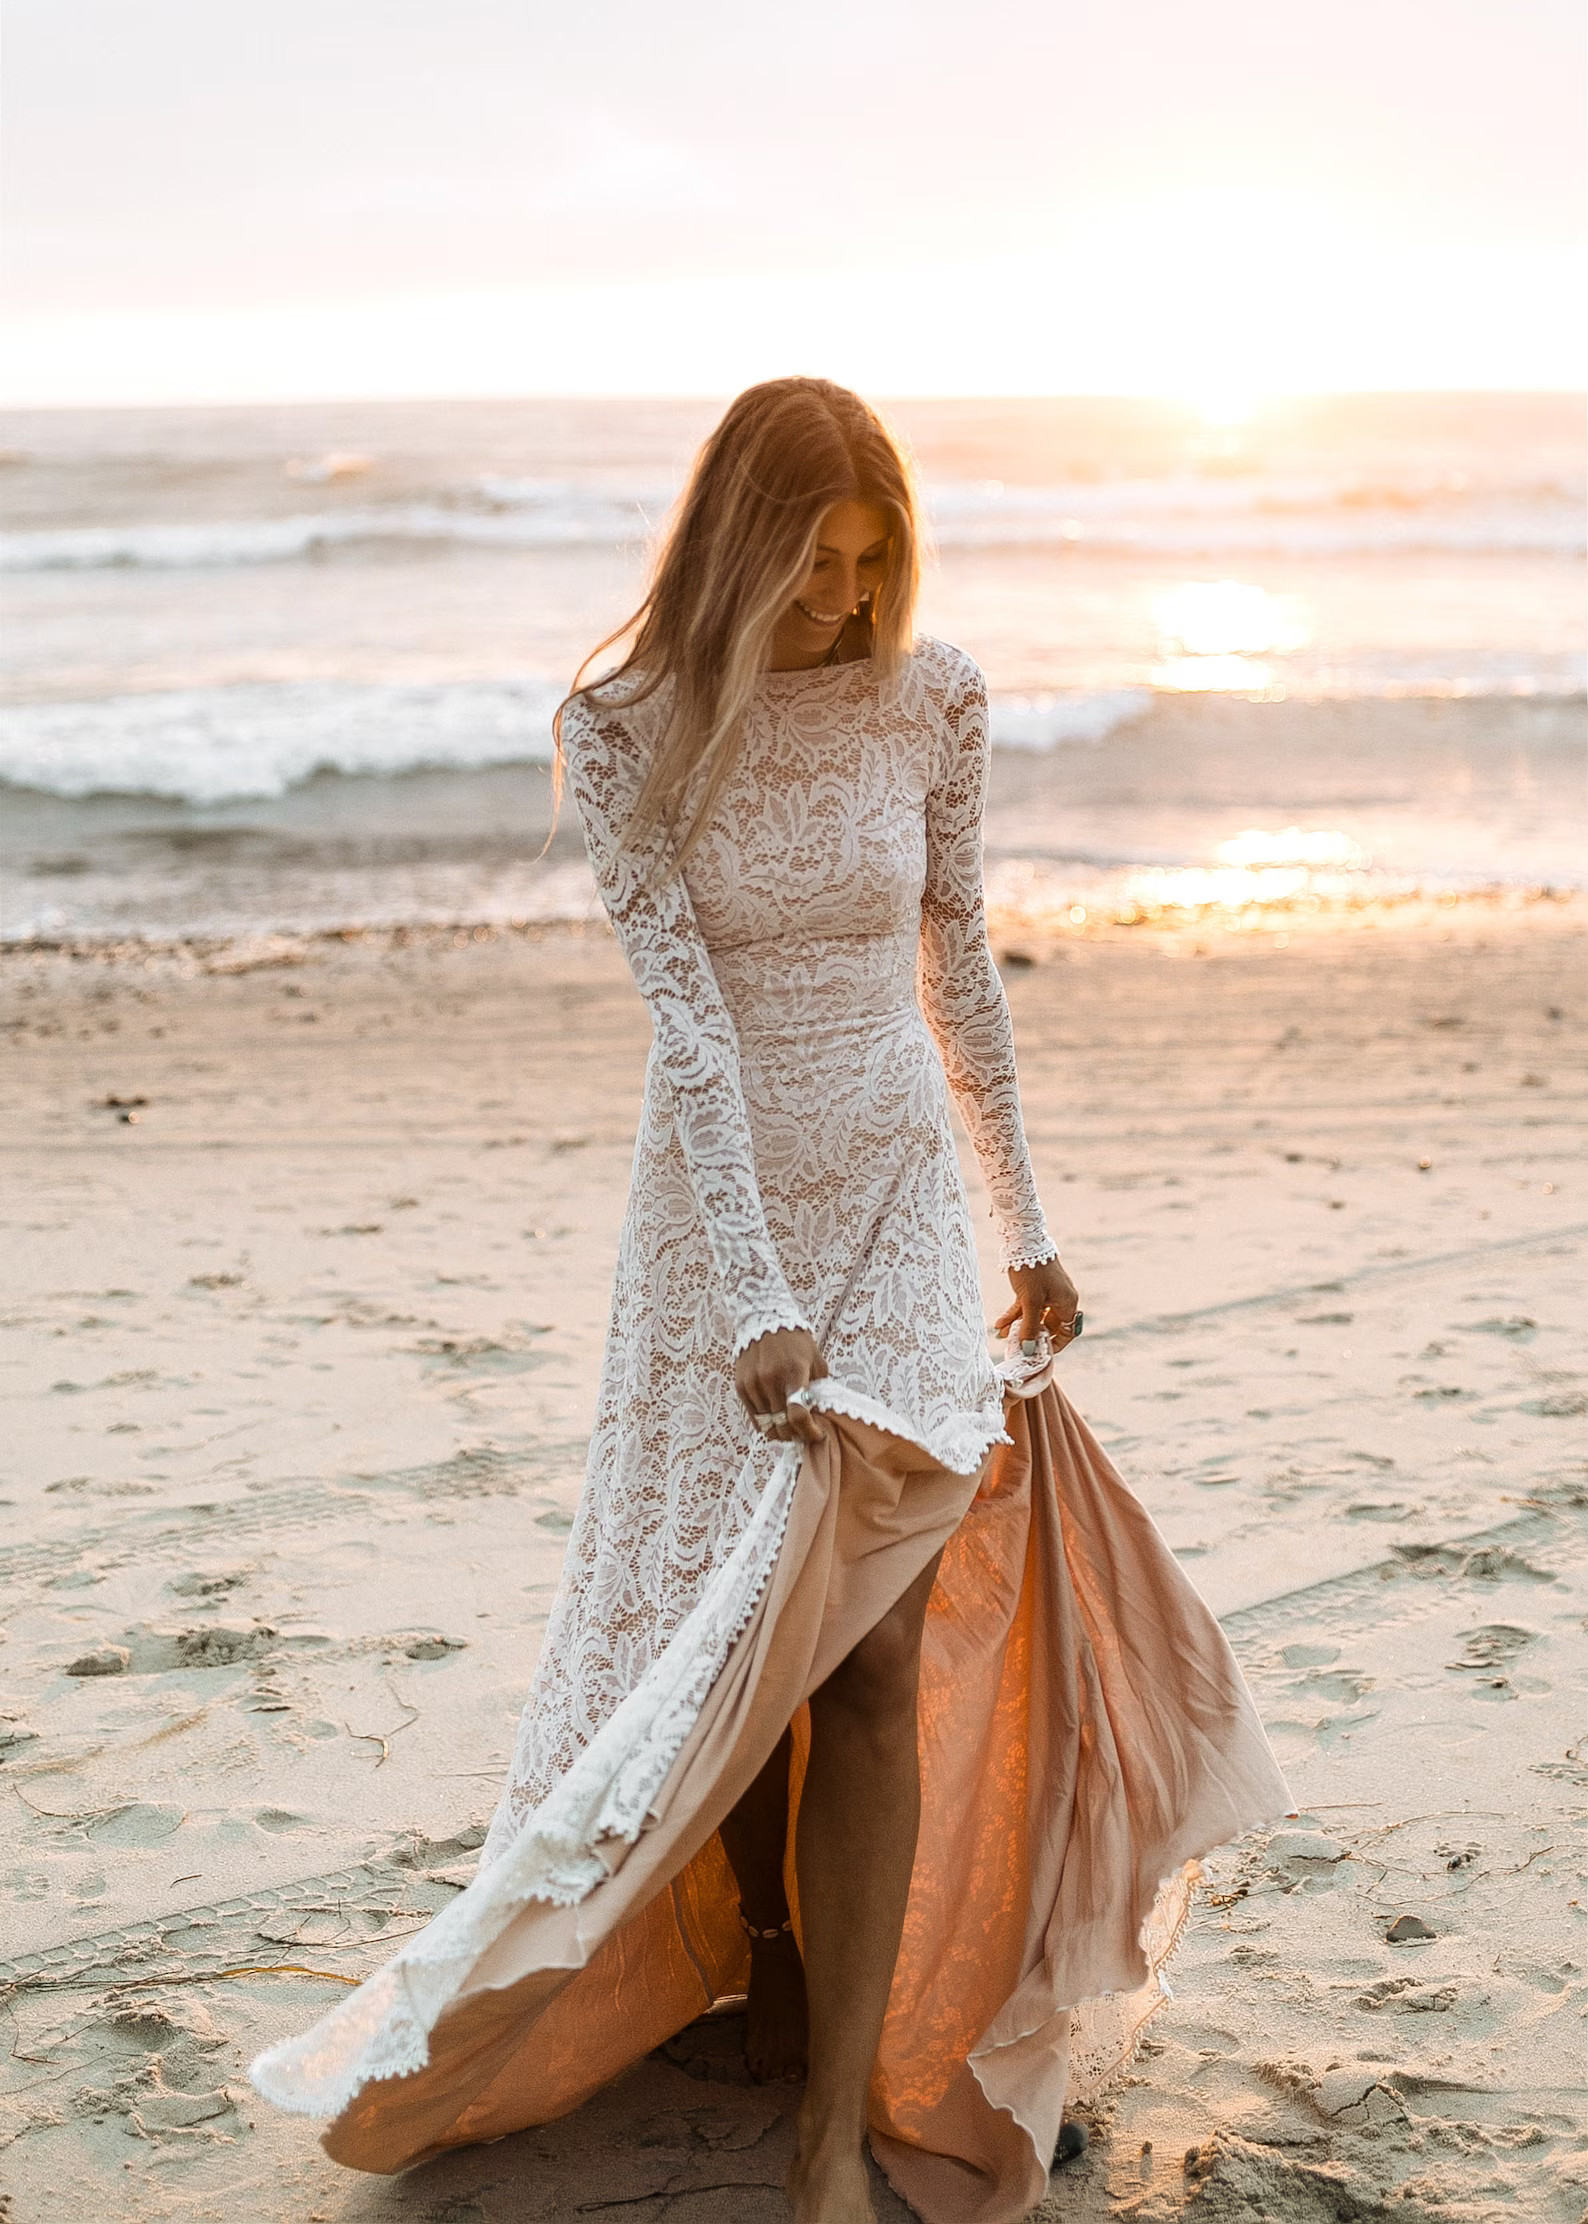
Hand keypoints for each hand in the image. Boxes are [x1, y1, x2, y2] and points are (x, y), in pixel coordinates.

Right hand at [734, 1327, 827, 1445]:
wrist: (765, 1320)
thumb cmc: (796, 1342)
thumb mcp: (815, 1361)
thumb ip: (818, 1388)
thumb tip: (818, 1416)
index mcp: (793, 1372)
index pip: (797, 1413)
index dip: (809, 1432)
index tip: (818, 1434)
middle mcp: (770, 1380)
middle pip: (782, 1425)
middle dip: (797, 1435)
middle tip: (805, 1433)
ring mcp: (753, 1384)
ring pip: (767, 1426)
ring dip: (781, 1431)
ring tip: (791, 1427)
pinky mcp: (741, 1387)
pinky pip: (755, 1418)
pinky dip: (767, 1424)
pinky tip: (777, 1419)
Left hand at [993, 1255, 1080, 1353]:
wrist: (1024, 1240)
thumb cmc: (1032, 1271)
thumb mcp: (1030, 1302)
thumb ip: (1029, 1326)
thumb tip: (1028, 1350)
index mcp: (1067, 1303)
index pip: (1067, 1332)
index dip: (1054, 1344)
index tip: (1038, 1353)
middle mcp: (1060, 1299)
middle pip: (1047, 1325)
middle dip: (1029, 1335)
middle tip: (1014, 1345)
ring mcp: (1047, 1293)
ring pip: (1033, 1316)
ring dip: (1018, 1325)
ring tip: (1001, 1334)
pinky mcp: (1035, 1288)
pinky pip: (1026, 1306)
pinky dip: (1015, 1314)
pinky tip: (999, 1323)